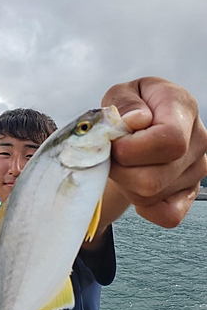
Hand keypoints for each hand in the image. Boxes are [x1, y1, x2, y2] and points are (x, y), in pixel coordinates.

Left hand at [101, 77, 206, 226]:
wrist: (137, 128)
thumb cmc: (128, 110)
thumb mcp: (119, 94)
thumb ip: (123, 103)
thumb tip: (136, 120)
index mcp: (182, 106)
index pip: (169, 140)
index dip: (132, 149)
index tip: (114, 144)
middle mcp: (198, 139)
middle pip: (155, 177)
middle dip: (120, 171)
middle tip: (111, 157)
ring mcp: (197, 169)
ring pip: (152, 196)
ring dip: (126, 184)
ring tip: (124, 165)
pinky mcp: (191, 193)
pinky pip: (167, 215)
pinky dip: (144, 207)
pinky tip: (135, 186)